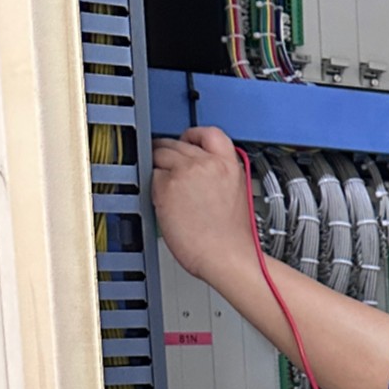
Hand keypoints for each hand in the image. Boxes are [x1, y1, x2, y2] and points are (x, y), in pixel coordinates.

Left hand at [151, 126, 256, 281]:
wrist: (227, 256)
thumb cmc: (233, 237)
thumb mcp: (237, 194)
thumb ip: (219, 175)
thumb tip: (199, 170)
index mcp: (230, 165)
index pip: (209, 133)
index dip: (194, 135)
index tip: (187, 141)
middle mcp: (208, 163)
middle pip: (177, 142)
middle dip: (170, 153)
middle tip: (169, 169)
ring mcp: (185, 172)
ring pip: (160, 154)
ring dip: (159, 167)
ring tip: (166, 186)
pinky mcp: (166, 186)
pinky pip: (151, 176)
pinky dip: (154, 187)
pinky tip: (165, 202)